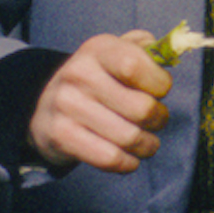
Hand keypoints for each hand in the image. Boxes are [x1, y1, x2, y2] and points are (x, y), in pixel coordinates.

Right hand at [28, 32, 171, 172]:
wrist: (44, 107)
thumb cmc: (93, 83)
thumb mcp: (113, 55)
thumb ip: (143, 49)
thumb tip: (169, 54)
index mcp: (97, 49)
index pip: (135, 65)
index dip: (159, 83)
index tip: (160, 91)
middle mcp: (79, 74)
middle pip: (141, 108)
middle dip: (159, 119)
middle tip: (156, 121)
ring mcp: (68, 106)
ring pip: (130, 137)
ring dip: (148, 145)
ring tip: (147, 143)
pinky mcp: (62, 136)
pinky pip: (110, 158)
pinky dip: (128, 163)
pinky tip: (130, 158)